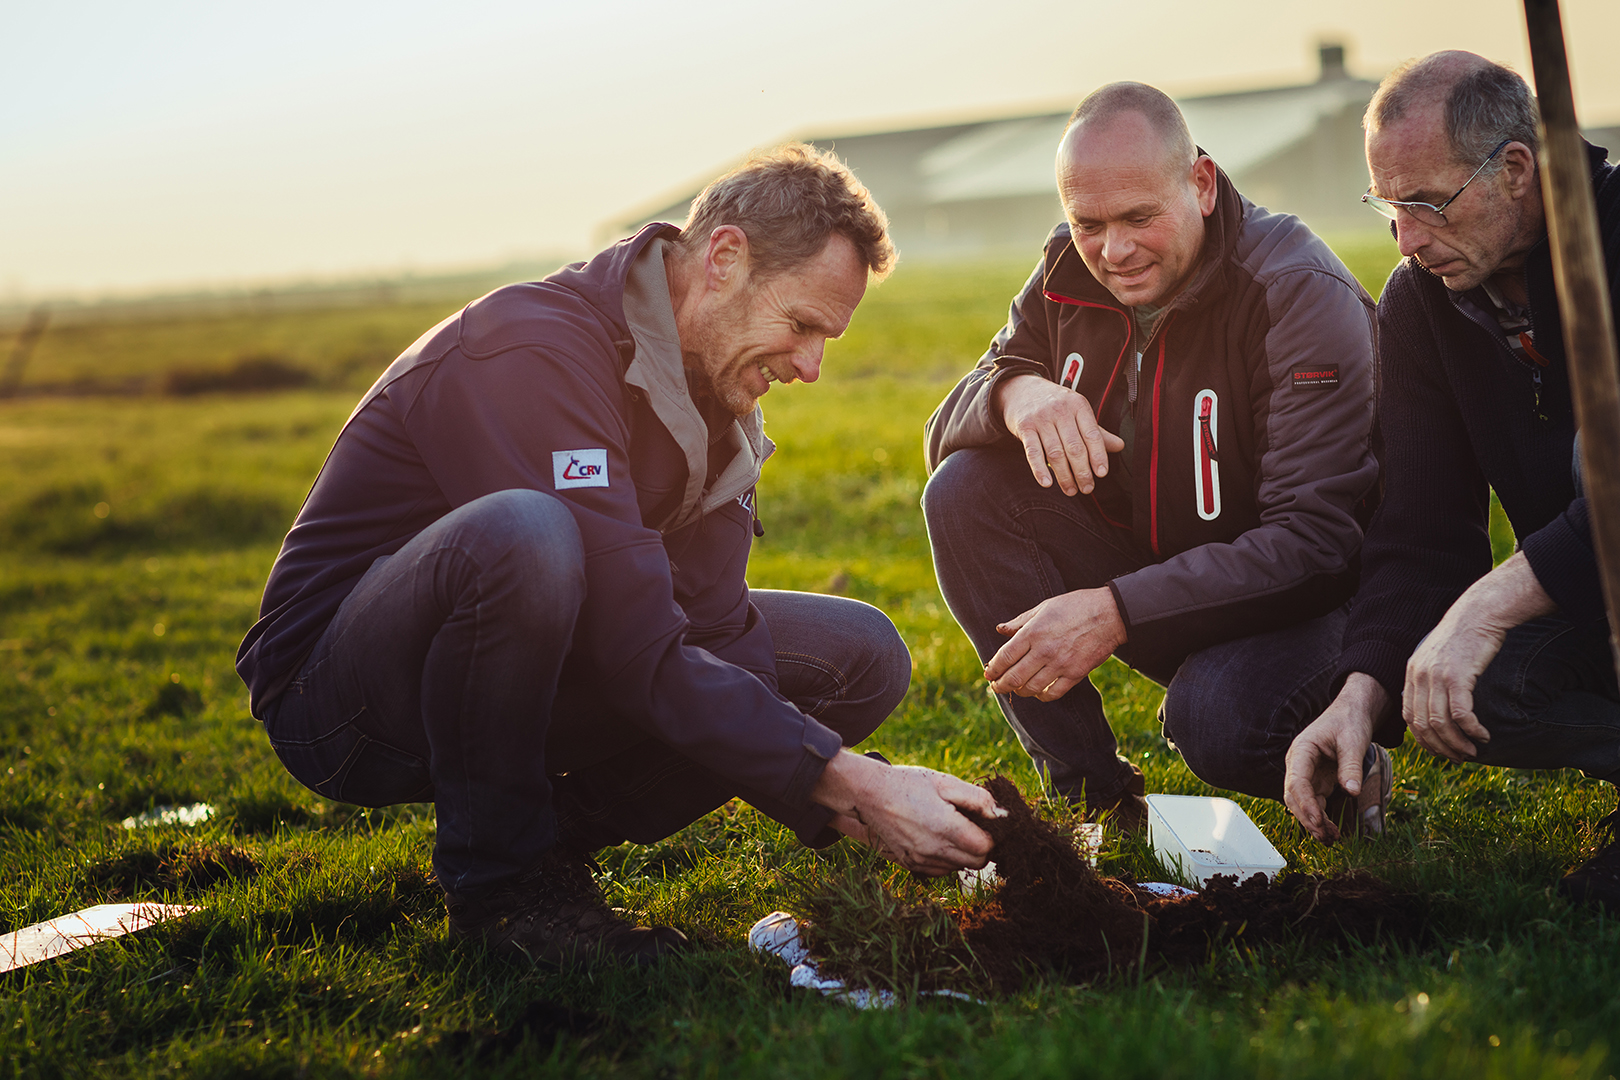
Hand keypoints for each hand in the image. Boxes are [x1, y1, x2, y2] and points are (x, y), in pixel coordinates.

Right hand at [812, 751, 1002, 874]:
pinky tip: (937, 838)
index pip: (986, 848)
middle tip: (970, 824)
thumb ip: (978, 799)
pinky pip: (940, 870)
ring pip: (958, 868)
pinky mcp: (910, 864)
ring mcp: (921, 860)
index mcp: (947, 828)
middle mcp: (935, 850)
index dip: (991, 834)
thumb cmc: (910, 783)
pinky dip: (945, 859)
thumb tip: (1001, 816)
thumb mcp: (946, 782)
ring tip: (950, 828)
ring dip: (962, 853)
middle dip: (980, 846)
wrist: (871, 793)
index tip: (983, 821)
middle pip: (976, 862)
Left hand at [984, 587, 1124, 700]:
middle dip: (1001, 685)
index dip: (994, 669)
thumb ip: (1020, 621)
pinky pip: (1053, 693)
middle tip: (996, 687)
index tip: (989, 674)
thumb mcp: (1044, 607)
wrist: (1110, 614)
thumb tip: (1000, 629)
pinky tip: (1038, 693)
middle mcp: (1044, 650)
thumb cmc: (1075, 606)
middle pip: (1014, 677)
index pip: (1005, 657)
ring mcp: (1060, 664)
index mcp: (1033, 632)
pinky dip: (1042, 697)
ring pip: (1031, 688)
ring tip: (1016, 689)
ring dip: (1019, 692)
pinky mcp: (1076, 674)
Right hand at [997, 374, 1123, 495]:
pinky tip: (1047, 483)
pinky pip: (1032, 451)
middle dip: (1082, 471)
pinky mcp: (1024, 426)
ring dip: (1064, 476)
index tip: (1102, 473)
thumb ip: (1096, 431)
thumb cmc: (1054, 403)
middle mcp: (1061, 410)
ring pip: (1055, 452)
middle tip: (1087, 488)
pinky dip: (1039, 469)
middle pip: (1074, 447)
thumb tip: (1120, 446)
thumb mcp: (1077, 411)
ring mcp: (1041, 418)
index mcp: (1078, 405)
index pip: (1092, 434)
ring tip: (1071, 490)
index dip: (1098, 456)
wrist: (1021, 389)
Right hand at [1283, 674, 1385, 842]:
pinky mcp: (1317, 781)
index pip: (1297, 782)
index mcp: (1301, 751)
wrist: (1353, 713)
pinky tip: (1331, 831)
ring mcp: (1306, 774)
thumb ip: (1350, 766)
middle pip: (1294, 797)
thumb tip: (1350, 791)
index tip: (1319, 821)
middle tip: (1326, 836)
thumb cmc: (1349, 722)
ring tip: (1331, 839)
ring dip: (1313, 822)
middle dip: (1308, 818)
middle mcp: (1298, 765)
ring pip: (1302, 804)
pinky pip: (1314, 803)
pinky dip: (1321, 818)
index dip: (1306, 804)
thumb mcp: (1353, 741)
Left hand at [1402, 552, 1554, 761]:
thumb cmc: (1465, 638)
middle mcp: (1419, 677)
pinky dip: (1471, 730)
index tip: (1442, 751)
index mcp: (1411, 674)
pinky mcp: (1457, 676)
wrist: (1479, 613)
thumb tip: (1436, 709)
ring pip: (1440, 724)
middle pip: (1423, 726)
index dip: (1425, 740)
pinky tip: (1483, 735)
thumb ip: (1431, 681)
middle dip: (1441, 748)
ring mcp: (1436, 677)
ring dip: (1457, 743)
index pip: (1409, 718)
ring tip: (1473, 751)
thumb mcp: (1438, 659)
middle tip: (1459, 758)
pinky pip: (1460, 714)